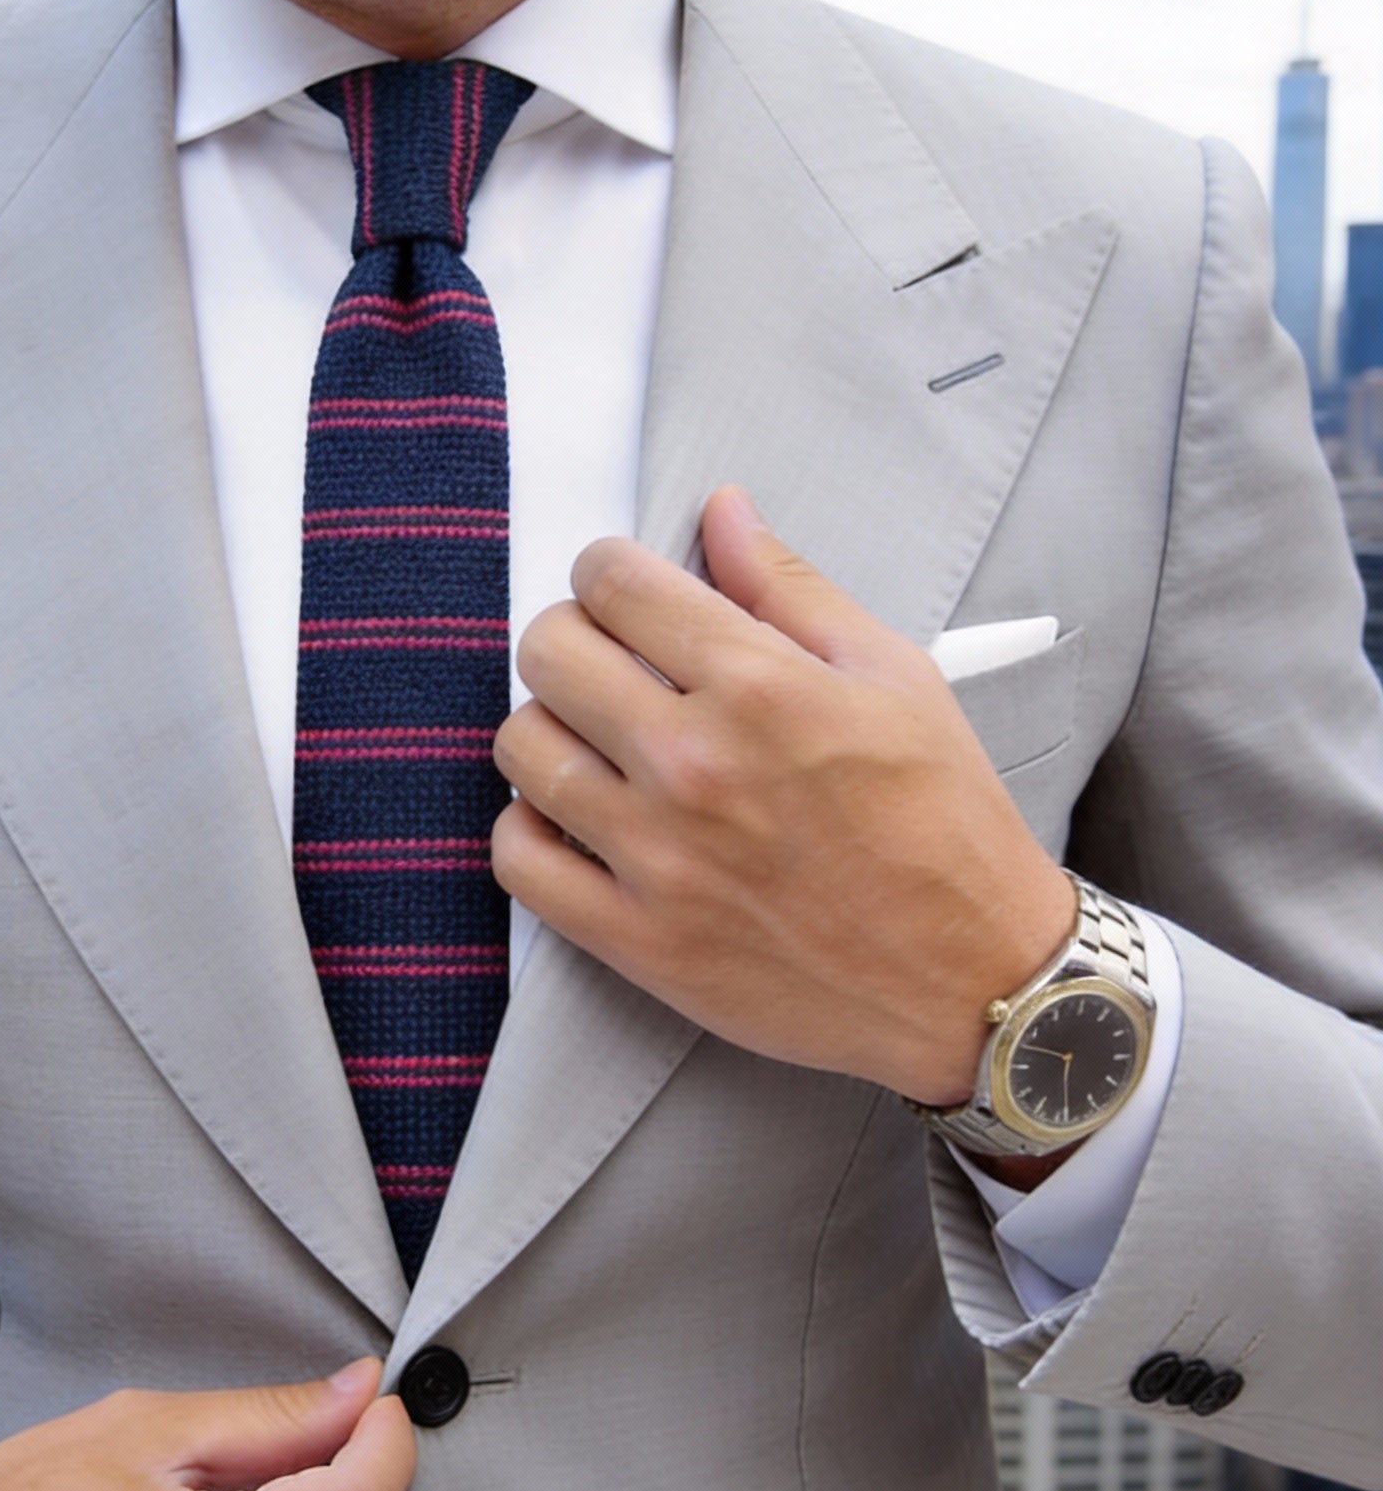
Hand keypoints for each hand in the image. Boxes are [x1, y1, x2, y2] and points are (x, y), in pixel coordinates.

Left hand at [491, 487, 1074, 1106]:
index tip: (624, 592)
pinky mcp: (634, 938)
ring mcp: (655, 856)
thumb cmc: (944, 825)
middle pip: (548, 652)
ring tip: (596, 744)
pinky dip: (529, 829)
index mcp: (759, 687)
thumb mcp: (894, 678)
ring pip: (521, 747)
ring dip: (548, 729)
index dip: (608, 571)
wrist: (972, 979)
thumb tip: (721, 510)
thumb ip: (791, 588)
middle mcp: (693, 764)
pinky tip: (575, 820)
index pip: (614, 582)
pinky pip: (518, 859)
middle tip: (609, 664)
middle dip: (572, 637)